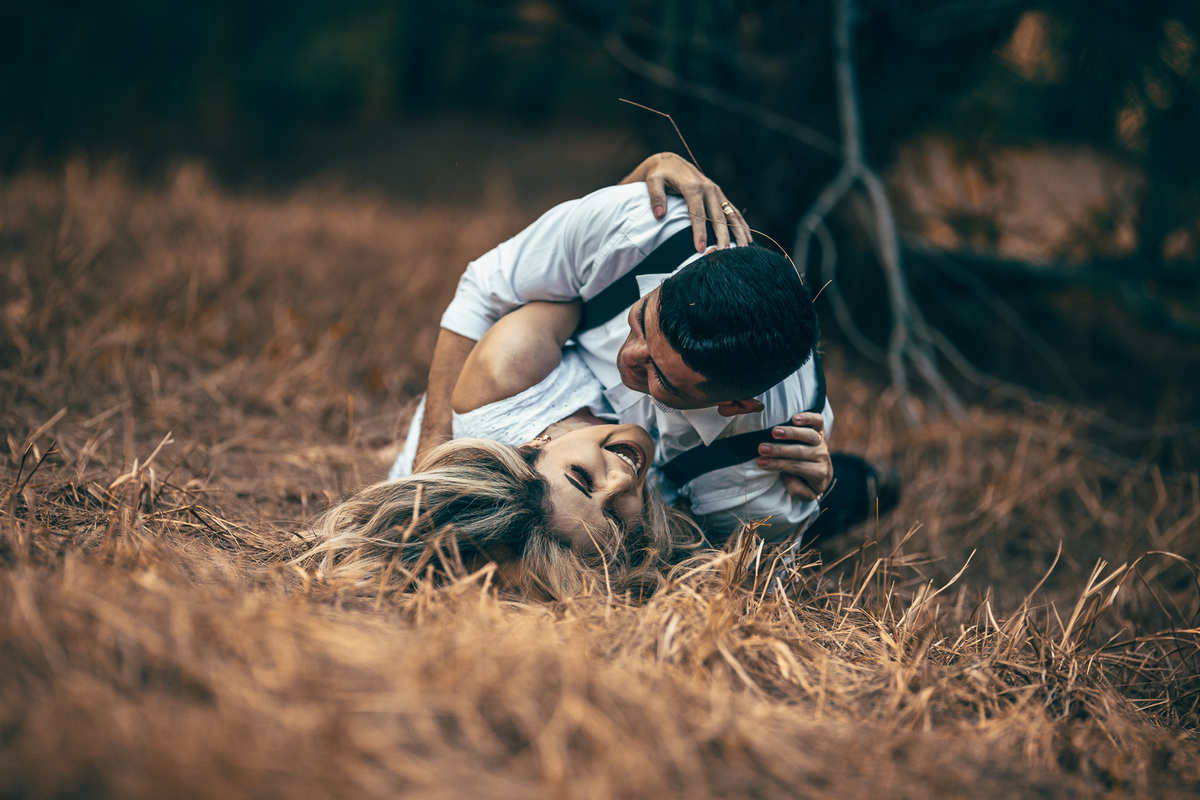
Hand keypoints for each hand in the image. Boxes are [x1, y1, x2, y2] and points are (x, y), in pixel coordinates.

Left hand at [623, 152, 751, 250]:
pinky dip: (741, 224)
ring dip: (738, 230)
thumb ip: (656, 197)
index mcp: (692, 186)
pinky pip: (733, 210)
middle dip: (722, 235)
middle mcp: (708, 188)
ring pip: (730, 213)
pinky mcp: (719, 195)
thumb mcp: (653, 181)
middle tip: (724, 253)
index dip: (700, 232)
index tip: (700, 248)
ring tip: (743, 248)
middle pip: (718, 216)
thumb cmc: (660, 175)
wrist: (670, 162)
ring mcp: (716, 191)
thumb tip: (660, 215)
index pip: (698, 213)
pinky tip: (747, 237)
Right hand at [754, 412, 831, 501]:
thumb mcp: (805, 495)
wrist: (823, 475)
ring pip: (810, 435)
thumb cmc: (807, 483)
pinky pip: (818, 422)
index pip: (796, 467)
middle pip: (800, 451)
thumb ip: (797, 490)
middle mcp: (822, 456)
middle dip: (779, 450)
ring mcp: (822, 442)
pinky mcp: (822, 430)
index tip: (760, 462)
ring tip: (774, 432)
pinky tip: (794, 418)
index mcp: (819, 473)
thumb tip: (786, 474)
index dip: (777, 464)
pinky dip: (809, 418)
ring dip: (791, 433)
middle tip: (761, 448)